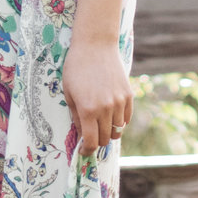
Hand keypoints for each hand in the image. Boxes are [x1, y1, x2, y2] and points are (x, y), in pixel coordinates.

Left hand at [65, 38, 132, 153]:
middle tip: (91, 136)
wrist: (95, 46)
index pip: (92, 142)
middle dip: (97, 141)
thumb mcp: (69, 94)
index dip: (87, 150)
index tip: (83, 151)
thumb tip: (82, 134)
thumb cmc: (76, 68)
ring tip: (101, 126)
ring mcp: (119, 102)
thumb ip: (76, 117)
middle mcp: (106, 109)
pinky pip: (126, 118)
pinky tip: (111, 116)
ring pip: (118, 130)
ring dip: (109, 132)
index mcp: (88, 110)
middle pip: (106, 139)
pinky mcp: (128, 95)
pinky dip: (120, 122)